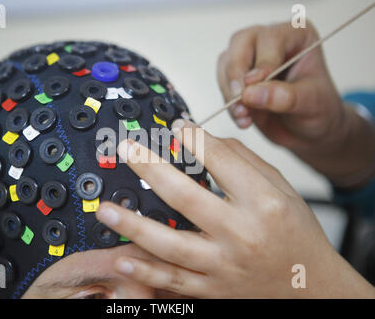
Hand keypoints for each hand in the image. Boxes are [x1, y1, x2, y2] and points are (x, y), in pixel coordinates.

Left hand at [95, 119, 374, 297]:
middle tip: (127, 149)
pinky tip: (121, 260)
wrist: (310, 286)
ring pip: (169, 245)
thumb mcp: (283, 190)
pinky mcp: (212, 289)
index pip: (221, 160)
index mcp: (263, 203)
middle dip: (151, 169)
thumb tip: (205, 139)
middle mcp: (241, 234)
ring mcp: (223, 266)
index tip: (177, 126)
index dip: (195, 138)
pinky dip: (145, 271)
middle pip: (185, 197)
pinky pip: (173, 281)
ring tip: (106, 208)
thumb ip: (245, 162)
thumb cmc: (296, 233)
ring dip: (133, 225)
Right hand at [217, 21, 374, 186]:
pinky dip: (229, 104)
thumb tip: (250, 94)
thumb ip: (284, 97)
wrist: (309, 131)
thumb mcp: (311, 104)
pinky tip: (244, 120)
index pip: (270, 39)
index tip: (254, 86)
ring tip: (244, 116)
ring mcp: (250, 58)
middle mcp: (270, 41)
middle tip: (239, 100)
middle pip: (241, 43)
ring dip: (229, 91)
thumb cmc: (319, 111)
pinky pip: (223, 85)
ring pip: (226, 62)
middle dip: (236, 74)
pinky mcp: (237, 78)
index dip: (261, 62)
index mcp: (296, 36)